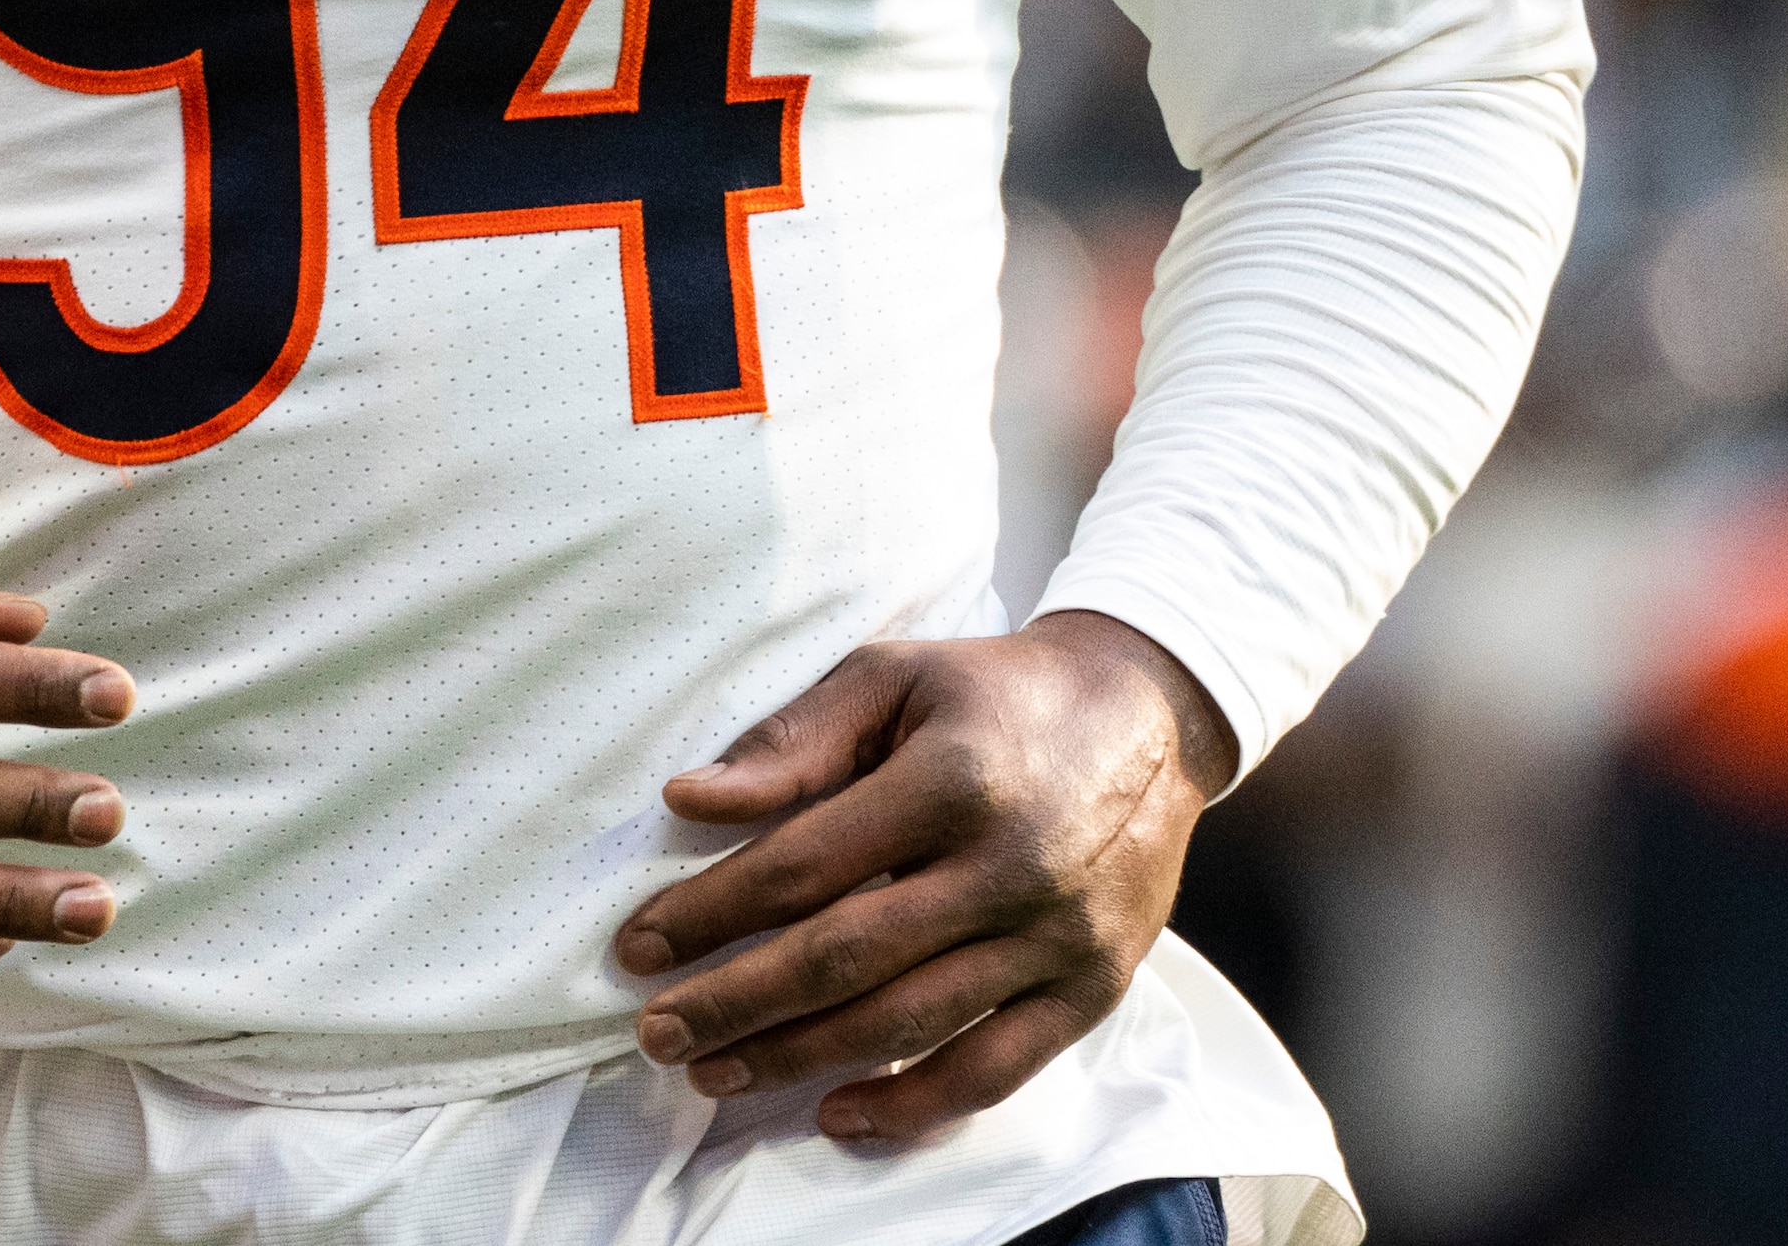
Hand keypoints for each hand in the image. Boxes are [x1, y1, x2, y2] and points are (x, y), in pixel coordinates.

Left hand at [612, 611, 1235, 1144]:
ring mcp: (1057, 937)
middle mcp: (1009, 865)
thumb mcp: (892, 675)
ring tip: (717, 1073)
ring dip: (800, 1060)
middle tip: (658, 1032)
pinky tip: (837, 1113)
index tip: (639, 946)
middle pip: (844, 958)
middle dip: (737, 1004)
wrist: (1148, 715)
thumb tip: (689, 799)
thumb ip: (793, 740)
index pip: (803, 866)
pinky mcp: (1092, 988)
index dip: (710, 913)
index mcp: (952, 779)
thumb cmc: (996, 693)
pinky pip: (994, 1072)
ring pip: (908, 1024)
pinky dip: (913, 1107)